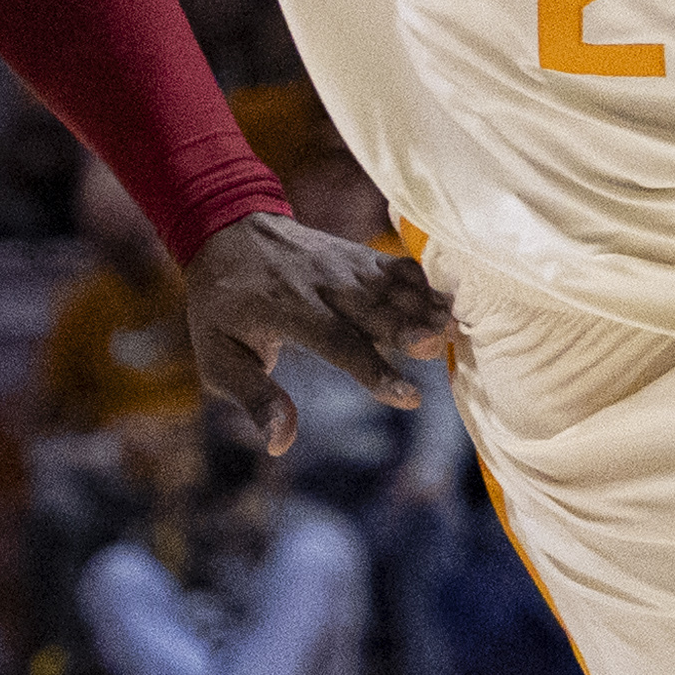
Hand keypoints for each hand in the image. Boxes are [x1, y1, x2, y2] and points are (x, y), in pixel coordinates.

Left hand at [181, 212, 453, 453]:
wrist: (226, 230)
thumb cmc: (221, 306)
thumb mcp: (217, 358)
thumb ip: (255, 398)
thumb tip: (280, 443)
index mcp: (284, 308)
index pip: (336, 343)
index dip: (373, 371)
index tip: (408, 397)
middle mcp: (320, 284)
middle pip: (371, 308)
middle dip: (406, 326)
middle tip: (437, 344)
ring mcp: (343, 265)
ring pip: (391, 286)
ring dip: (425, 306)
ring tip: (457, 327)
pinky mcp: (358, 256)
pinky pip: (398, 269)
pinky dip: (427, 284)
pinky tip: (455, 302)